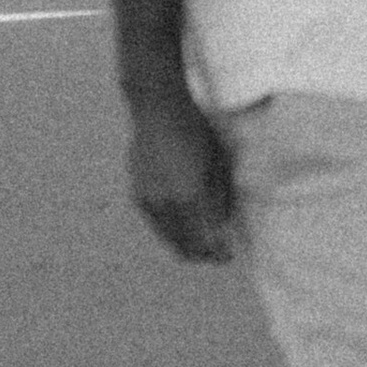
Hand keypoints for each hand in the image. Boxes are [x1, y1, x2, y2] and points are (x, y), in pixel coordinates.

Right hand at [126, 95, 237, 262]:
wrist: (158, 111)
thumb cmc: (196, 132)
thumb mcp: (218, 164)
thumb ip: (220, 199)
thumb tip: (223, 226)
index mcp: (190, 197)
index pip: (205, 240)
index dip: (218, 253)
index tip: (228, 255)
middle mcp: (167, 205)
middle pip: (184, 247)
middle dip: (202, 255)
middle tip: (216, 253)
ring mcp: (149, 202)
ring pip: (168, 239)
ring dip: (185, 245)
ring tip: (201, 242)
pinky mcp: (138, 197)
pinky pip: (157, 225)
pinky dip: (171, 231)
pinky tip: (183, 225)